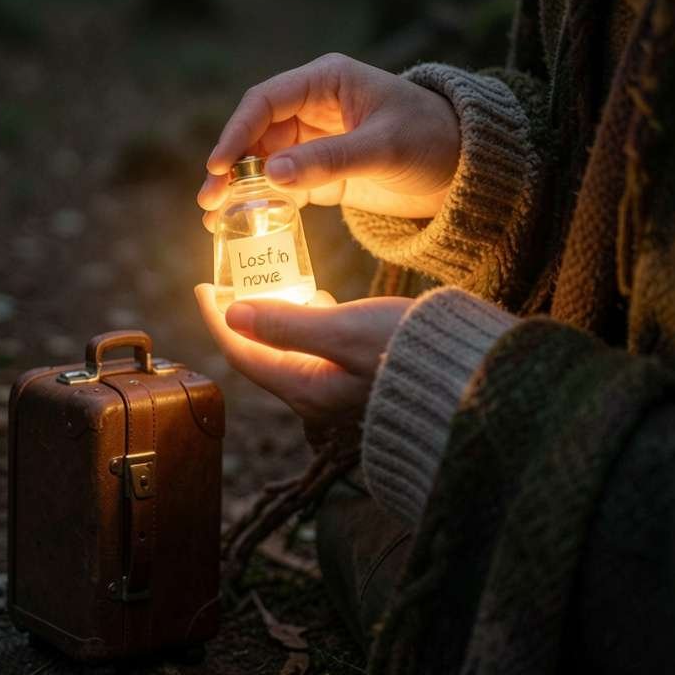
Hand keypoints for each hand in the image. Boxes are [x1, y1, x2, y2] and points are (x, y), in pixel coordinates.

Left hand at [194, 284, 411, 444]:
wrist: (471, 370)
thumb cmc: (407, 348)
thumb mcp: (342, 331)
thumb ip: (286, 324)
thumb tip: (232, 314)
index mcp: (305, 388)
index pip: (242, 352)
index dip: (217, 318)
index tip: (203, 286)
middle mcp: (317, 393)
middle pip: (261, 353)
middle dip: (241, 317)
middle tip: (231, 280)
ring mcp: (339, 386)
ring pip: (290, 349)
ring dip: (273, 316)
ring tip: (267, 283)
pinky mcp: (360, 375)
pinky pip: (317, 347)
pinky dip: (306, 320)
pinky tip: (317, 298)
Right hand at [198, 53, 460, 229]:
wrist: (470, 170)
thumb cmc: (434, 141)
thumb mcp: (384, 149)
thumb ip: (329, 161)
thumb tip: (269, 175)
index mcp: (326, 82)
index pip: (266, 102)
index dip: (237, 132)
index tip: (220, 166)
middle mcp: (314, 107)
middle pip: (257, 134)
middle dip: (231, 167)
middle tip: (209, 201)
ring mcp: (316, 140)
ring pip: (264, 162)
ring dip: (240, 188)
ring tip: (214, 219)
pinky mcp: (323, 171)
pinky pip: (283, 185)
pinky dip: (263, 203)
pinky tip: (244, 224)